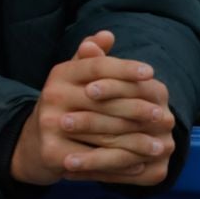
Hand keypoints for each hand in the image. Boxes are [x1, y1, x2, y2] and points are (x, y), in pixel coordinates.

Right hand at [9, 31, 174, 186]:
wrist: (35, 143)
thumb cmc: (66, 106)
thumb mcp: (75, 79)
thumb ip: (92, 59)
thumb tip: (107, 35)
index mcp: (59, 74)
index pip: (96, 66)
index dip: (124, 68)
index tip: (151, 72)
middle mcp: (52, 95)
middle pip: (103, 100)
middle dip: (137, 108)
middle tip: (165, 116)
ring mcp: (50, 124)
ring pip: (103, 132)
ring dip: (136, 140)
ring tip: (160, 144)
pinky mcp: (52, 151)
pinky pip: (95, 158)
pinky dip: (121, 163)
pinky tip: (141, 163)